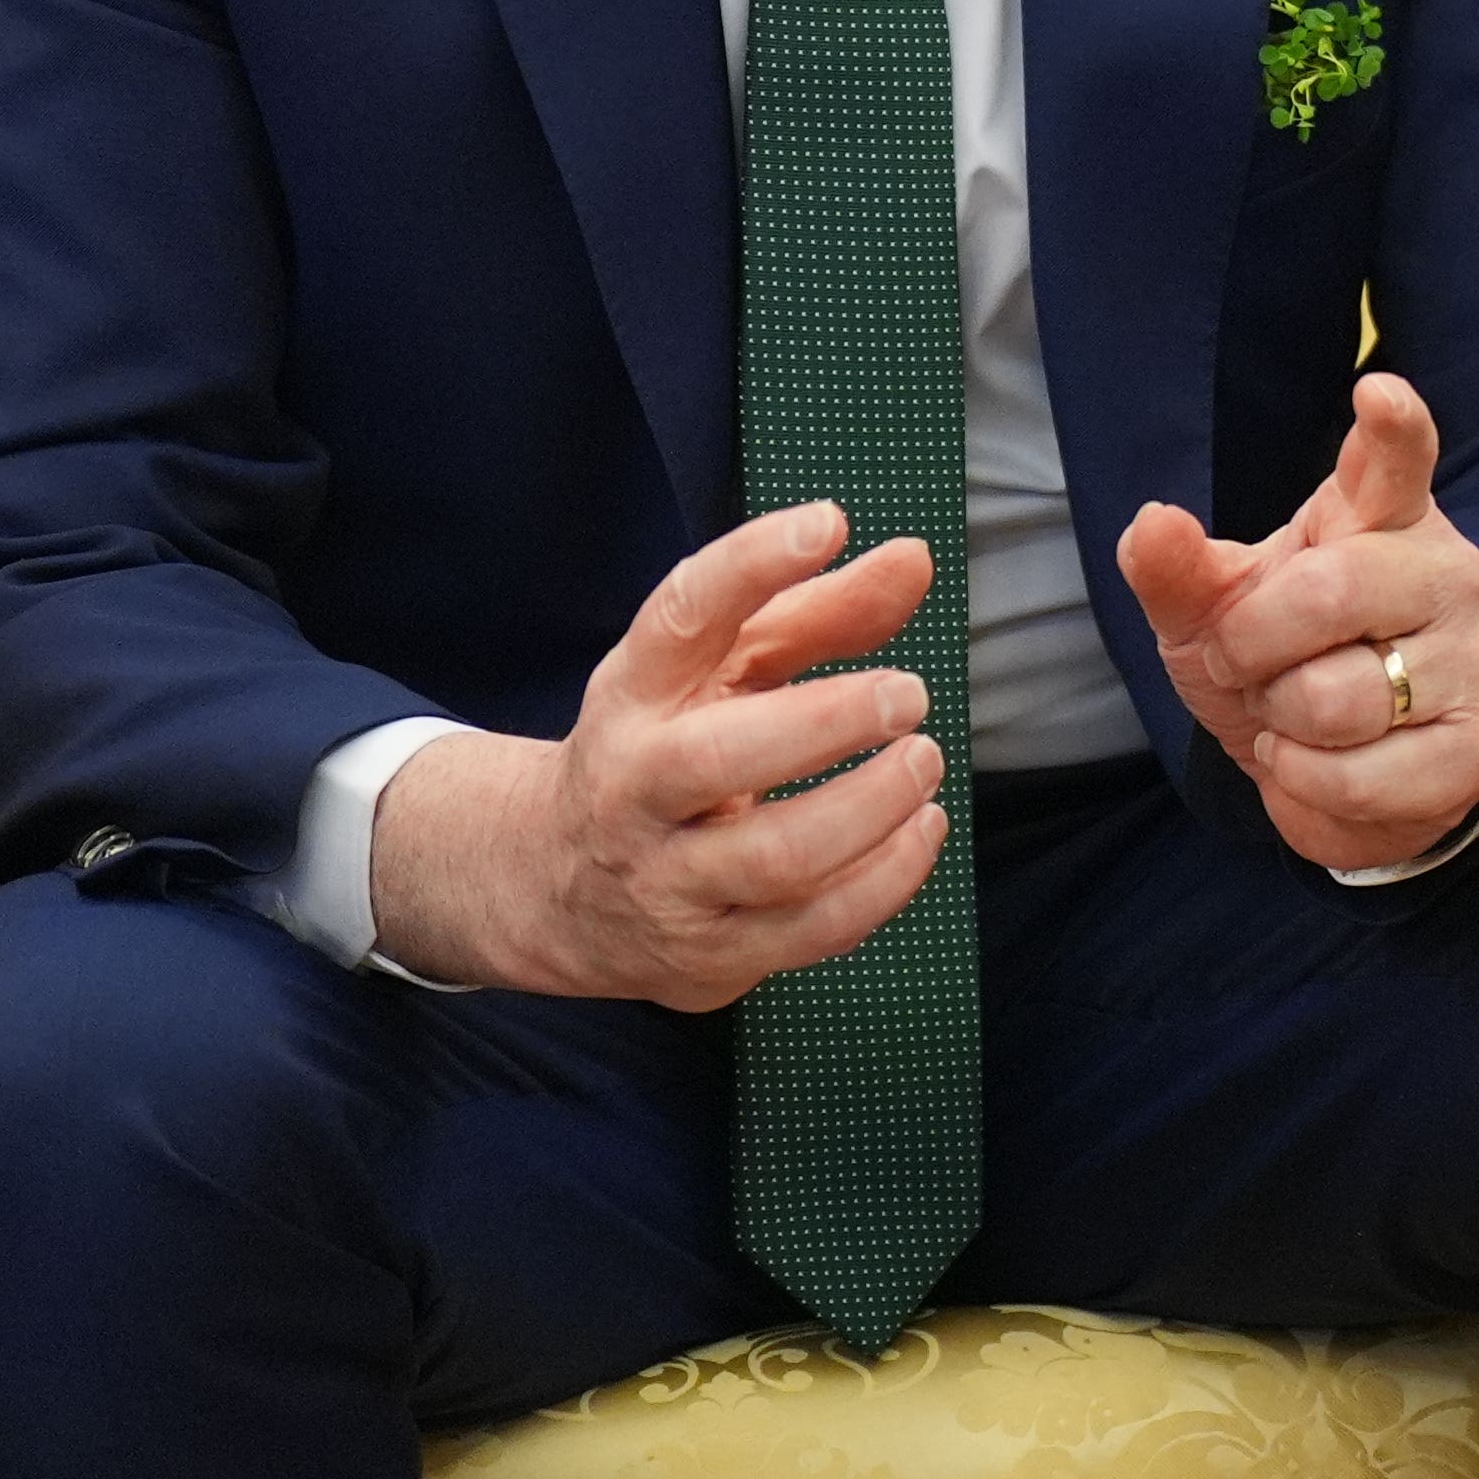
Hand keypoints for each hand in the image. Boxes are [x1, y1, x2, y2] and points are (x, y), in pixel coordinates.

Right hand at [368, 504, 950, 1005]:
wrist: (556, 888)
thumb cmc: (670, 748)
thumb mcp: (722, 671)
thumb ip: (820, 611)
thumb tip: (912, 559)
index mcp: (633, 697)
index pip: (679, 618)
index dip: (752, 563)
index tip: (827, 522)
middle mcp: (635, 788)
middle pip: (717, 757)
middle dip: (828, 722)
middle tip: (909, 693)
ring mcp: (667, 880)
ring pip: (776, 858)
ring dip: (872, 808)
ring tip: (923, 761)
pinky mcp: (710, 955)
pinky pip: (813, 928)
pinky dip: (887, 879)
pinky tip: (921, 828)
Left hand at [1114, 373, 1478, 871]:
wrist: (1341, 765)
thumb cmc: (1281, 657)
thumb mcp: (1214, 611)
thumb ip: (1178, 571)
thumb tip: (1152, 523)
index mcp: (1378, 514)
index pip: (1396, 458)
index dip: (1391, 427)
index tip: (1377, 391)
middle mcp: (1441, 571)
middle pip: (1330, 594)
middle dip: (1250, 648)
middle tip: (1245, 664)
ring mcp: (1469, 657)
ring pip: (1339, 700)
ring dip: (1281, 724)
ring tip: (1291, 717)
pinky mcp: (1478, 743)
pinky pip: (1361, 778)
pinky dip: (1307, 785)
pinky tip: (1314, 764)